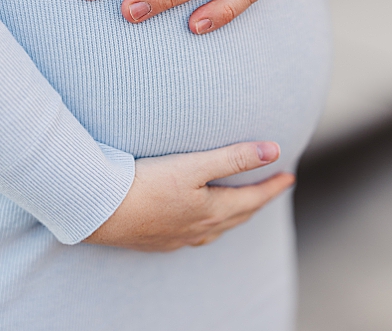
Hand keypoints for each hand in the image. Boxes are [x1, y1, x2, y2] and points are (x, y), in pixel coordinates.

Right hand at [85, 141, 293, 250]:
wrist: (102, 211)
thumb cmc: (146, 185)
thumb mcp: (192, 166)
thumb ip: (233, 158)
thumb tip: (273, 151)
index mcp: (213, 210)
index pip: (253, 198)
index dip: (273, 186)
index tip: (289, 176)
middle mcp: (200, 228)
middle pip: (238, 216)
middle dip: (256, 201)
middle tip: (269, 189)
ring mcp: (178, 238)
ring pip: (216, 230)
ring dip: (232, 217)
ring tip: (238, 208)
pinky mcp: (157, 241)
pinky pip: (192, 237)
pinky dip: (205, 228)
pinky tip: (195, 226)